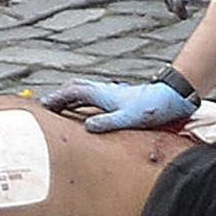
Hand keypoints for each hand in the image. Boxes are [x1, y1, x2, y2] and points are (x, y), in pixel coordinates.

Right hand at [41, 79, 197, 132]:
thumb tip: (87, 127)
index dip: (57, 98)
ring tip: (62, 109)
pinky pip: (96, 97)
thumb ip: (107, 122)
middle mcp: (105, 91)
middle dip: (60, 96)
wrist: (172, 97)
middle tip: (48, 105)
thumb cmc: (152, 107)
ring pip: (86, 91)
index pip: (73, 92)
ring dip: (72, 98)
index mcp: (103, 94)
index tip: (43, 106)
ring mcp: (113, 94)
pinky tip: (87, 112)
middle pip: (76, 88)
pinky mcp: (120, 99)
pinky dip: (85, 102)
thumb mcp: (128, 118)